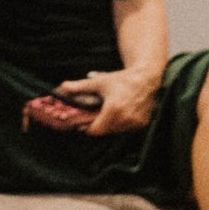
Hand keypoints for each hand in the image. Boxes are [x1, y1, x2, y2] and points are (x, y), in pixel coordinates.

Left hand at [30, 69, 153, 137]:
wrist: (146, 78)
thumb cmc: (122, 79)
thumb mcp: (99, 82)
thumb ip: (80, 86)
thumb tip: (63, 86)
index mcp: (113, 110)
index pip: (96, 130)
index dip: (87, 128)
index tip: (83, 123)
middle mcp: (125, 118)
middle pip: (105, 131)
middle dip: (98, 125)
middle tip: (94, 117)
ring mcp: (135, 123)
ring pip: (116, 131)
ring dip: (110, 126)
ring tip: (108, 114)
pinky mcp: (142, 124)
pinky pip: (127, 129)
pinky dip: (121, 124)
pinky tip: (120, 114)